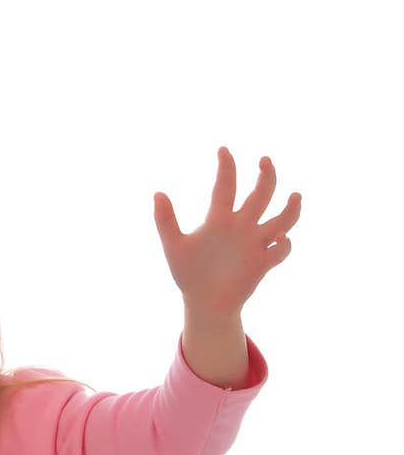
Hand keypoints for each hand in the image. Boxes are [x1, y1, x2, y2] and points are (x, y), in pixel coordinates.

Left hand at [153, 147, 301, 318]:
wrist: (203, 304)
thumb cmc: (188, 274)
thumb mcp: (173, 246)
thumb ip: (165, 220)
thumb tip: (157, 193)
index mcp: (219, 219)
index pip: (225, 187)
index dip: (226, 168)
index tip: (223, 150)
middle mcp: (240, 227)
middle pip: (260, 195)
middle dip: (265, 176)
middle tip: (264, 160)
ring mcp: (254, 244)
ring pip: (280, 220)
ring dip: (290, 208)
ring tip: (295, 195)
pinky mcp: (263, 263)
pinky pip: (280, 250)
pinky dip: (283, 244)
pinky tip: (280, 239)